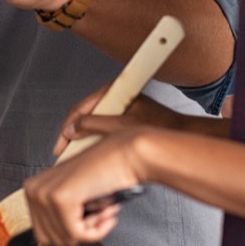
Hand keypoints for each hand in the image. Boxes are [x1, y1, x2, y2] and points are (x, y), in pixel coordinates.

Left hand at [24, 129, 143, 245]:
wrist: (125, 155)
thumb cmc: (105, 173)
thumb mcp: (72, 195)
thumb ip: (57, 215)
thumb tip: (54, 242)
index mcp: (32, 188)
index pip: (42, 234)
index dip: (70, 232)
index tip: (87, 219)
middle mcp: (33, 189)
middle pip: (51, 240)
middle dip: (80, 233)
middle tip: (99, 215)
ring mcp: (45, 194)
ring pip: (66, 239)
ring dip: (92, 230)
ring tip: (103, 210)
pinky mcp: (61, 199)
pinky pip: (77, 234)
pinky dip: (97, 231)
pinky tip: (106, 213)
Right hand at [53, 92, 189, 154]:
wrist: (183, 134)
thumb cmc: (161, 127)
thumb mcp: (122, 127)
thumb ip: (94, 125)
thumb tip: (73, 129)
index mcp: (113, 90)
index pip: (80, 108)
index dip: (67, 128)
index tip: (61, 145)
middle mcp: (115, 96)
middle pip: (84, 115)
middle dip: (72, 135)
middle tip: (64, 153)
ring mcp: (119, 107)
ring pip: (92, 123)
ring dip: (83, 139)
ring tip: (75, 155)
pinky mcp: (124, 117)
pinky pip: (102, 128)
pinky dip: (94, 140)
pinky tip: (91, 153)